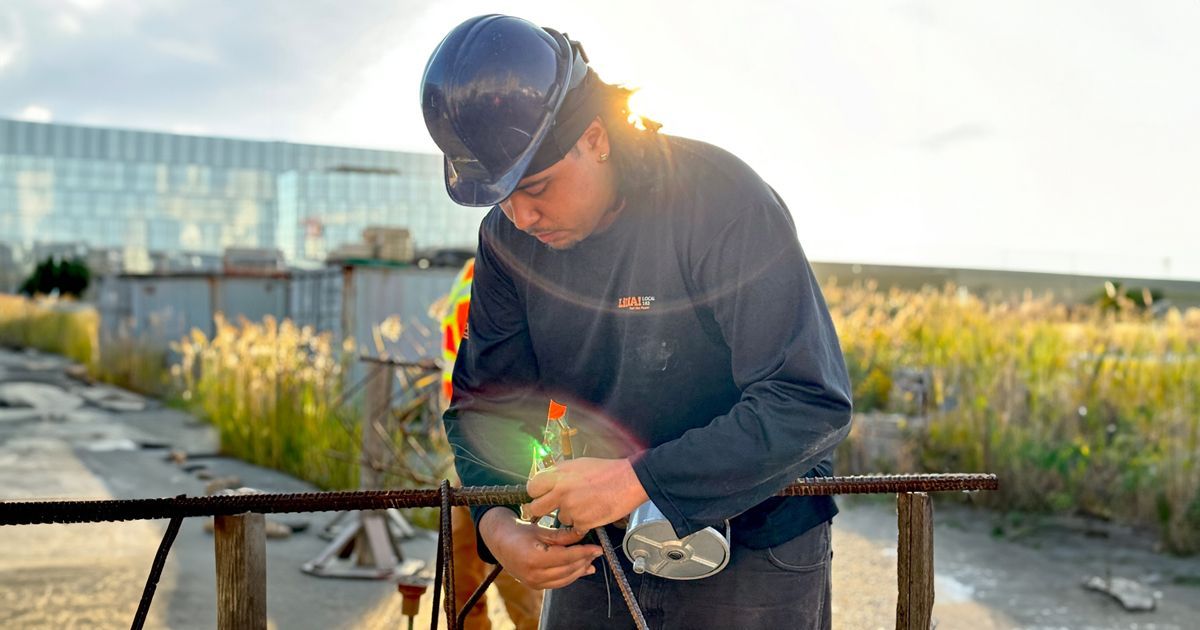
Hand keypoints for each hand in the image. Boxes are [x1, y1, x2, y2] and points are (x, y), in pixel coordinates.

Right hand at [478, 507, 601, 588]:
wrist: (501, 543)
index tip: (598, 548)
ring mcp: (534, 582)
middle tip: (596, 552)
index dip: (584, 553)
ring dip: (580, 570)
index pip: (566, 557)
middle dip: (584, 561)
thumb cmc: (520, 532)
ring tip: (591, 560)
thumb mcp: (541, 530)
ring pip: (565, 579)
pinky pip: (558, 583)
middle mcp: (533, 574)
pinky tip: (582, 569)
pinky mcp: (535, 586)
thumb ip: (563, 535)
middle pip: (567, 570)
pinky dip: (571, 576)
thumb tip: (584, 533)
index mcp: (534, 558)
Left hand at [524, 457, 649, 544]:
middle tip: (554, 507)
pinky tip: (593, 511)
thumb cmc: (606, 471)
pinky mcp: (582, 522)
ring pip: (560, 518)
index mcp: (558, 475)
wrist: (628, 481)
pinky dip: (583, 522)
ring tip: (585, 504)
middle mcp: (560, 492)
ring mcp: (570, 509)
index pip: (531, 488)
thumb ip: (559, 474)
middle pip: (536, 509)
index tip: (541, 495)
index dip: (536, 493)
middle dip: (544, 510)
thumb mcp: (577, 464)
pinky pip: (575, 526)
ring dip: (569, 515)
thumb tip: (547, 482)